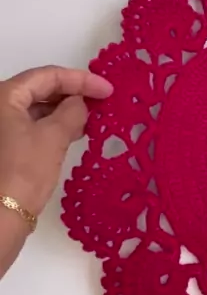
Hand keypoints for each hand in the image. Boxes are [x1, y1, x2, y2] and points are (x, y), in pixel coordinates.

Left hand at [0, 66, 112, 277]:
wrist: (0, 219)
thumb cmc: (24, 173)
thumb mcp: (54, 137)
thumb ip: (73, 111)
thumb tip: (81, 102)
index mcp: (5, 96)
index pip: (47, 75)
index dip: (81, 79)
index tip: (107, 89)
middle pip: (40, 89)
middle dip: (73, 94)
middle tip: (102, 101)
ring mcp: (1, 129)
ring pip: (37, 109)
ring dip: (65, 111)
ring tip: (93, 118)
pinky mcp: (5, 148)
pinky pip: (33, 126)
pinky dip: (55, 127)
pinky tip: (75, 134)